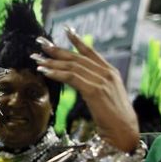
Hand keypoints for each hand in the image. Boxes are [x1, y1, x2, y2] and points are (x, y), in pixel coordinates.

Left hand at [32, 28, 139, 151]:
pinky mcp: (94, 90)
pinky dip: (56, 73)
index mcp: (110, 72)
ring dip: (51, 62)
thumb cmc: (113, 117)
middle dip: (56, 50)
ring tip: (36, 59)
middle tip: (40, 43)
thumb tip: (78, 78)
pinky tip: (44, 71)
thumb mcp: (106, 95)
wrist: (124, 131)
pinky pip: (71, 78)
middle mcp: (106, 73)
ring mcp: (101, 81)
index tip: (66, 30)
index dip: (77, 40)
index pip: (91, 52)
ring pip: (72, 67)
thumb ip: (94, 83)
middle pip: (77, 57)